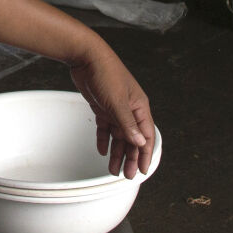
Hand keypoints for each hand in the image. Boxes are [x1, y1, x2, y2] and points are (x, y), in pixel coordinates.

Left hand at [69, 51, 154, 177]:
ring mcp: (116, 108)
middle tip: (127, 176)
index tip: (143, 170)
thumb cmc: (106, 74)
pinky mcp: (102, 106)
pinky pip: (106, 127)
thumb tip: (140, 143)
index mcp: (139, 107)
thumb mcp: (117, 102)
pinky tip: (102, 151)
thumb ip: (127, 123)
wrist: (87, 57)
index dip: (145, 155)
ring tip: (112, 170)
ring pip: (119, 136)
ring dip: (116, 152)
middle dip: (130, 158)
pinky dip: (104, 139)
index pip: (146, 136)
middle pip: (132, 139)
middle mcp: (130, 109)